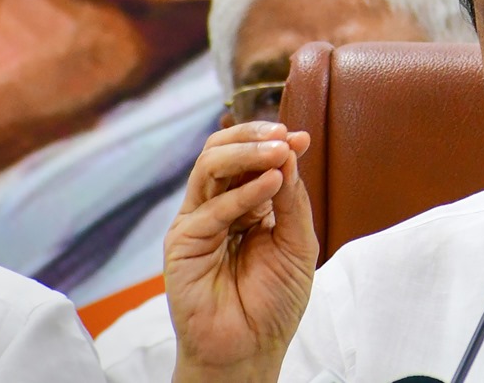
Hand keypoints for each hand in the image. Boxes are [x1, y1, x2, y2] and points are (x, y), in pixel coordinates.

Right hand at [164, 122, 317, 382]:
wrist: (252, 348)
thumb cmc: (274, 301)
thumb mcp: (297, 243)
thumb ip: (293, 199)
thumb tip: (290, 150)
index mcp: (245, 204)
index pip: (250, 159)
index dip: (272, 142)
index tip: (301, 137)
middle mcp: (217, 207)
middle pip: (223, 153)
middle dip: (254, 138)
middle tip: (283, 135)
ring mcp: (198, 221)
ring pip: (209, 167)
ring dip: (247, 153)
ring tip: (278, 151)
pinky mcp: (182, 242)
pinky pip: (211, 208)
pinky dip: (243, 192)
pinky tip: (271, 183)